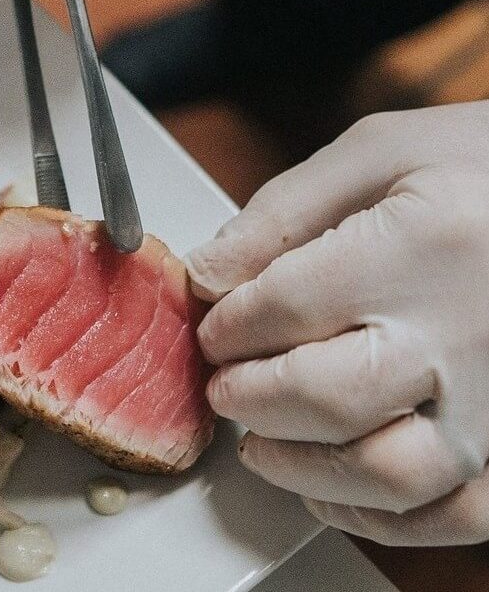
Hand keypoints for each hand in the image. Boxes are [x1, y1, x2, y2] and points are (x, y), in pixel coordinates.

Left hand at [187, 102, 488, 545]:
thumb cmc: (480, 166)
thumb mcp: (378, 152)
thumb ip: (282, 213)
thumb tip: (207, 275)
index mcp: (426, 243)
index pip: (287, 307)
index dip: (226, 325)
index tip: (209, 326)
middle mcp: (467, 333)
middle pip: (327, 397)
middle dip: (249, 396)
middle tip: (222, 381)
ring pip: (386, 473)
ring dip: (301, 466)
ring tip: (259, 439)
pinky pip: (453, 515)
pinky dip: (379, 517)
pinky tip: (330, 486)